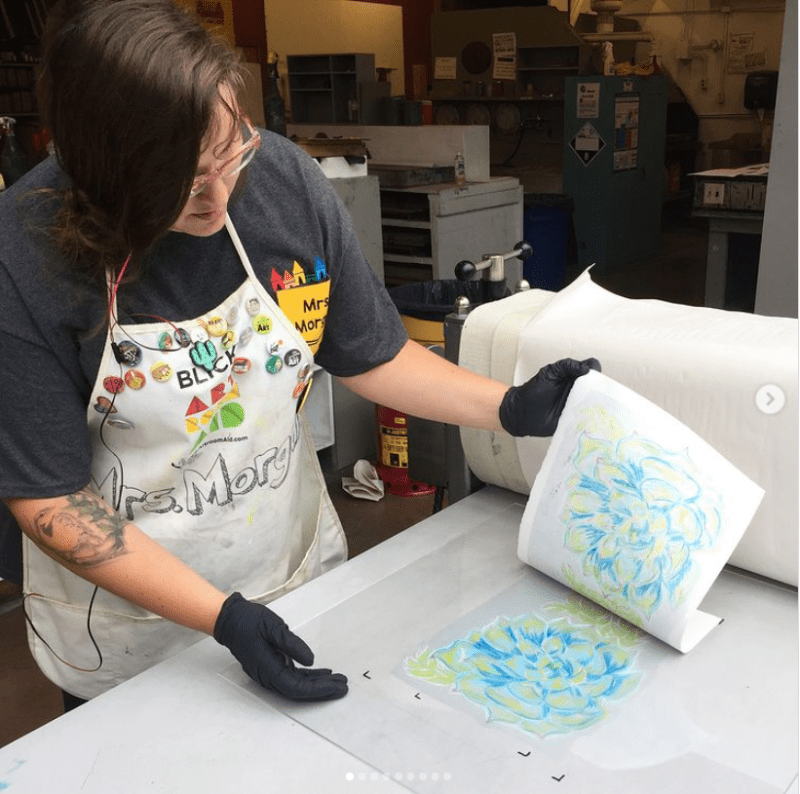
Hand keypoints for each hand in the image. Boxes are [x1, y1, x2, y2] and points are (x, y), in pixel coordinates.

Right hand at [214, 592, 347, 700]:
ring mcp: (270, 673)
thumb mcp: (273, 627)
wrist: (230, 620)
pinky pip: (294, 677)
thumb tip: (311, 660)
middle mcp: (268, 676)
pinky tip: (323, 673)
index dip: (318, 689)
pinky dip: (309, 676)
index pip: (296, 687)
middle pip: (299, 691)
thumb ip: (292, 644)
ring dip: (318, 684)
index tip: (335, 685)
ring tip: (338, 681)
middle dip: (322, 690)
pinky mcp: (273, 667)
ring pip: (298, 685)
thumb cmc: (248, 622)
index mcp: (267, 668)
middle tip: (343, 687)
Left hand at [499, 357, 600, 436]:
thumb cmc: (533, 390)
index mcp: (574, 377)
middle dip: (602, 389)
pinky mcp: (576, 420)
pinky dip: (592, 420)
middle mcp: (579, 390)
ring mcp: (579, 405)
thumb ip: (566, 366)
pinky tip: (592, 419)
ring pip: (597, 404)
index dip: (595, 371)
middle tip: (597, 392)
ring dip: (600, 405)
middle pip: (599, 387)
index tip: (591, 375)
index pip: (593, 369)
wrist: (521, 411)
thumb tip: (585, 368)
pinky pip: (588, 420)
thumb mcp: (549, 372)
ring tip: (598, 406)